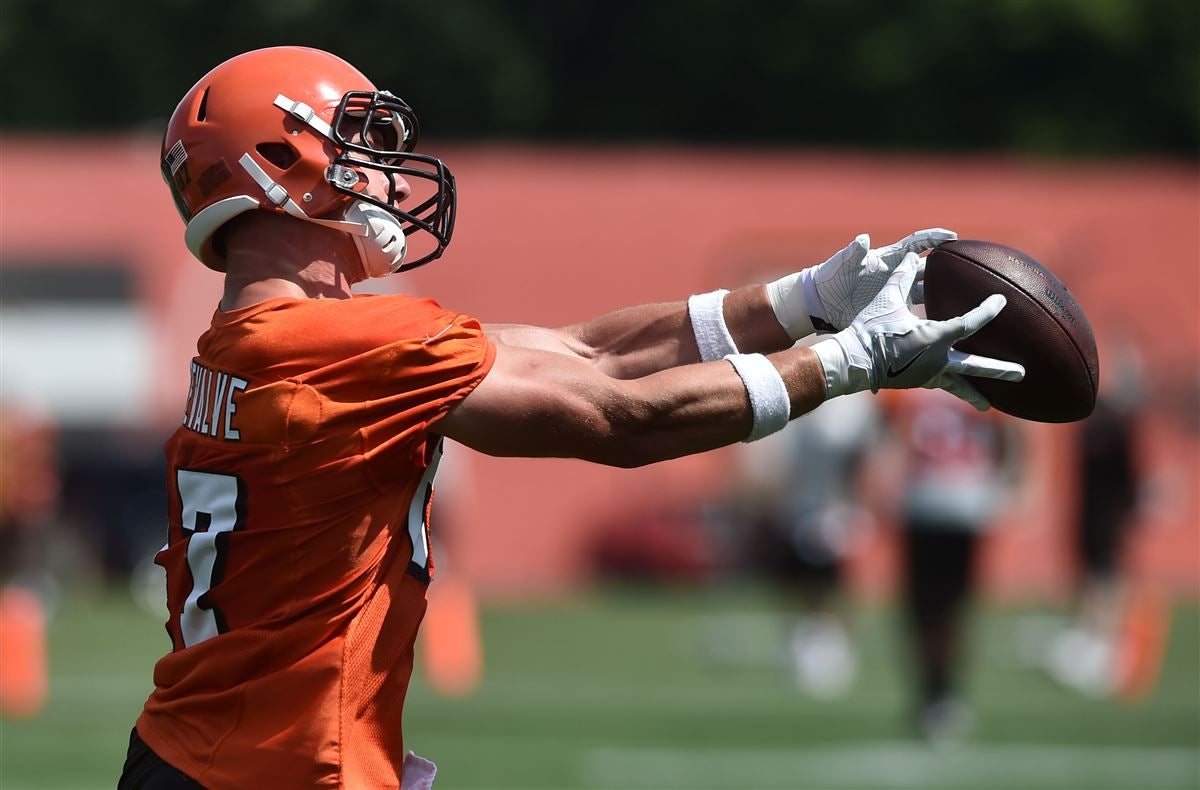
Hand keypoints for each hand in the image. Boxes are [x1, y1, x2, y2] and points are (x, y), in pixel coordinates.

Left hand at [767, 228, 956, 337]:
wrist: (818, 304)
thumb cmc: (829, 279)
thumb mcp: (841, 265)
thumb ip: (853, 252)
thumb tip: (863, 239)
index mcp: (886, 259)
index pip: (916, 245)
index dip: (934, 238)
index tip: (954, 236)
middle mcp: (894, 274)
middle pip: (928, 268)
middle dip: (949, 267)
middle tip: (971, 268)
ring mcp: (894, 292)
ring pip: (926, 290)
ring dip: (944, 293)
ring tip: (966, 298)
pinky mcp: (890, 308)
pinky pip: (915, 309)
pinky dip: (929, 314)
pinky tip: (945, 323)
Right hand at [811, 252, 1023, 409]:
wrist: (852, 361)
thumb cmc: (869, 328)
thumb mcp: (887, 298)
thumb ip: (902, 276)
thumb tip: (913, 256)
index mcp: (934, 336)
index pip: (970, 323)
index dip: (988, 311)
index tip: (1001, 303)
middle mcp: (936, 359)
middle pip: (974, 366)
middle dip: (999, 370)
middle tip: (1021, 373)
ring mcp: (927, 374)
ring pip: (958, 385)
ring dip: (976, 393)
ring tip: (990, 404)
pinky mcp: (916, 382)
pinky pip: (940, 384)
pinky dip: (951, 387)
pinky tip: (957, 391)